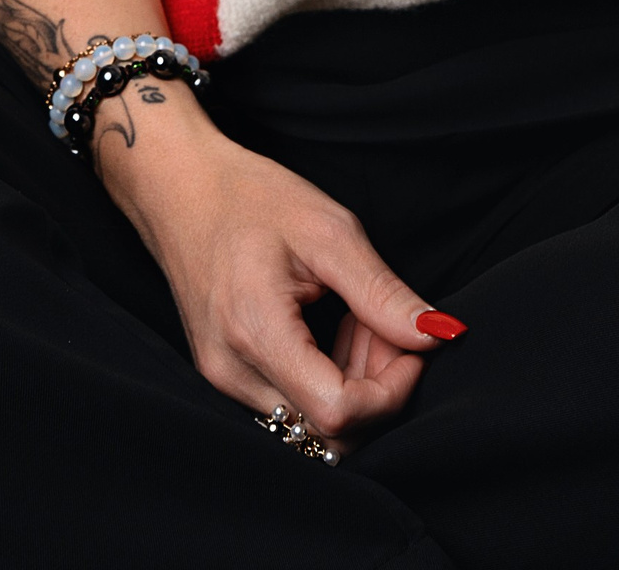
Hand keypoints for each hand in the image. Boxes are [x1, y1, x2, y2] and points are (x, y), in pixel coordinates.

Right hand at [101, 101, 459, 443]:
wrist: (180, 188)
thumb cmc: (251, 197)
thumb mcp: (328, 230)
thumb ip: (382, 293)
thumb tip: (437, 336)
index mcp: (256, 332)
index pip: (339, 412)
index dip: (392, 390)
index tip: (412, 343)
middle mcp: (232, 373)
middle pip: (329, 428)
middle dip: (377, 386)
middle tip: (387, 325)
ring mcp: (223, 381)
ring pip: (312, 422)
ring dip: (354, 385)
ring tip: (359, 320)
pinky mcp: (224, 377)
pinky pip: (290, 405)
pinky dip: (326, 379)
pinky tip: (331, 331)